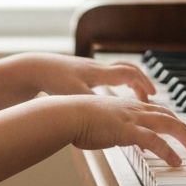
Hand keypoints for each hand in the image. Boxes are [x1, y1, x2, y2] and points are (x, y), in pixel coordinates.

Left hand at [23, 53, 155, 100]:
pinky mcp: (79, 73)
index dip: (143, 84)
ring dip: (127, 82)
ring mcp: (87, 69)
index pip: (130, 73)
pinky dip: (112, 84)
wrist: (34, 68)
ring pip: (115, 71)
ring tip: (132, 96)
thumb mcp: (76, 95)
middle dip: (141, 81)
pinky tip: (107, 96)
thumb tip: (112, 117)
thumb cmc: (53, 80)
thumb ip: (95, 104)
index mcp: (99, 73)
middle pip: (127, 69)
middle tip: (150, 94)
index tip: (152, 96)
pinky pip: (103, 75)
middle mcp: (96, 68)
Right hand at [69, 94, 185, 167]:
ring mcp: (132, 119)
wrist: (67, 114)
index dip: (175, 121)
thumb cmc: (77, 118)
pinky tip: (177, 161)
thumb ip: (114, 129)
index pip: (160, 111)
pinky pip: (154, 141)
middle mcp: (134, 109)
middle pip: (170, 117)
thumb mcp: (101, 122)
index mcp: (129, 106)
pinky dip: (168, 151)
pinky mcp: (127, 130)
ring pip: (168, 125)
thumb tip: (118, 138)